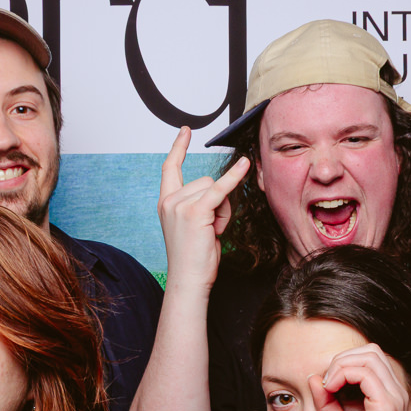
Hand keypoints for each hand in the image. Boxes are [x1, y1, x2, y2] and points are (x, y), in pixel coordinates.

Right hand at [157, 126, 250, 290]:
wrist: (188, 280)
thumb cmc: (194, 258)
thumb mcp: (195, 225)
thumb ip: (202, 204)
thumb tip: (222, 189)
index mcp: (166, 203)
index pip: (170, 167)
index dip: (178, 147)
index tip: (185, 130)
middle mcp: (169, 201)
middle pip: (204, 180)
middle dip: (216, 202)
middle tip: (210, 229)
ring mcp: (180, 205)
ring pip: (214, 188)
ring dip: (222, 210)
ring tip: (212, 232)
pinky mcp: (195, 211)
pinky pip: (220, 190)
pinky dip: (234, 178)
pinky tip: (245, 165)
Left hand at [309, 345, 410, 410]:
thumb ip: (327, 401)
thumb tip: (313, 377)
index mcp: (392, 393)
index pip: (371, 357)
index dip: (345, 363)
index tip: (326, 385)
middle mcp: (399, 391)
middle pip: (371, 350)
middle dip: (343, 359)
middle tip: (326, 381)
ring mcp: (397, 397)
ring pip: (369, 355)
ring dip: (341, 364)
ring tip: (327, 385)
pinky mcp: (388, 406)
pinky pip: (365, 372)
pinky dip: (343, 374)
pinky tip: (330, 390)